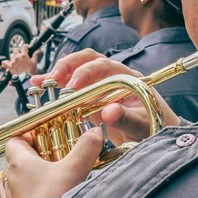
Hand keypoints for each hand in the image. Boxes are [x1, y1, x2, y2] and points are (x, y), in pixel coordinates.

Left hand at [0, 128, 102, 197]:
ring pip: (14, 180)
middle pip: (15, 160)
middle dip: (31, 156)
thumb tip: (95, 133)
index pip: (14, 141)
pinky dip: (24, 194)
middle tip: (50, 157)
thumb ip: (86, 148)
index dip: (26, 137)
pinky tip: (38, 196)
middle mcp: (10, 178)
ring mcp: (11, 197)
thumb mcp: (75, 169)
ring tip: (45, 178)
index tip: (41, 138)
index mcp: (19, 162)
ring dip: (26, 176)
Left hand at [1, 46, 38, 74]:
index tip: (27, 47)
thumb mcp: (34, 62)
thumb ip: (35, 55)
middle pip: (15, 49)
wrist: (27, 78)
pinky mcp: (9, 66)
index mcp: (24, 55)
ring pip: (11, 56)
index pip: (24, 46)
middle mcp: (17, 57)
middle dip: (18, 51)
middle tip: (20, 54)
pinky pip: (4, 62)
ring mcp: (13, 61)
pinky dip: (5, 63)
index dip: (26, 46)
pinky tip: (5, 63)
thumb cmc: (31, 71)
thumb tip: (38, 50)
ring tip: (16, 62)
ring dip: (14, 58)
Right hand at [32, 49, 179, 143]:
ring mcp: (101, 87)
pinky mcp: (92, 98)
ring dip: (58, 74)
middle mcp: (112, 77)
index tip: (73, 87)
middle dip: (68, 67)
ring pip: (77, 71)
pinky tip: (39, 85)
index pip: (104, 66)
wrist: (157, 136)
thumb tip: (109, 112)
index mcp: (127, 77)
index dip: (86, 73)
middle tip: (53, 81)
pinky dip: (56, 85)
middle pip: (88, 61)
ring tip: (40, 82)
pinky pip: (72, 87)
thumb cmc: (155, 128)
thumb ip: (127, 119)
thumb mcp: (143, 125)